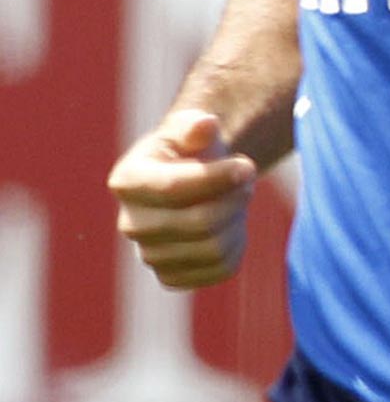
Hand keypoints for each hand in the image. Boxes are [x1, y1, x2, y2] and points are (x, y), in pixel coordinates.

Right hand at [107, 109, 259, 288]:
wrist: (193, 177)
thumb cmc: (192, 148)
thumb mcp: (191, 127)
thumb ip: (195, 124)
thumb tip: (204, 124)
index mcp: (128, 181)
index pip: (172, 188)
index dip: (216, 178)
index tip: (248, 165)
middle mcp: (131, 224)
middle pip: (199, 222)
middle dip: (234, 197)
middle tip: (247, 177)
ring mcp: (150, 255)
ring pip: (213, 248)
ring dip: (238, 219)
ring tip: (237, 197)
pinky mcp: (173, 277)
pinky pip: (220, 269)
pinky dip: (237, 245)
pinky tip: (231, 224)